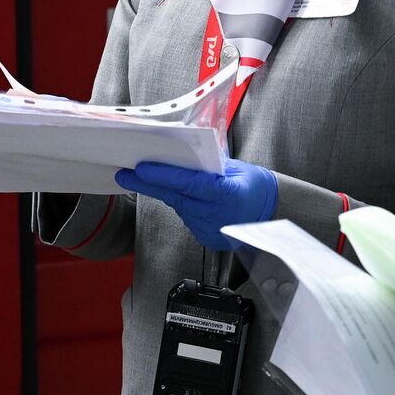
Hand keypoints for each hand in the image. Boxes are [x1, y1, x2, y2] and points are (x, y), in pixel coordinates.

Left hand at [116, 158, 277, 250]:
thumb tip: (179, 155)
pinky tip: (181, 196)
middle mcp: (217, 215)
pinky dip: (182, 205)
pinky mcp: (207, 238)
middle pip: (175, 197)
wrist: (270, 211)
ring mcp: (211, 229)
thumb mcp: (235, 168)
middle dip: (147, 184)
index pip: (187, 183)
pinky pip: (187, 217)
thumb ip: (208, 165)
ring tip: (150, 179)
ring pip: (179, 207)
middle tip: (124, 175)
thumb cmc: (254, 185)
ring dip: (166, 193)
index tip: (140, 169)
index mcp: (226, 193)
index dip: (162, 176)